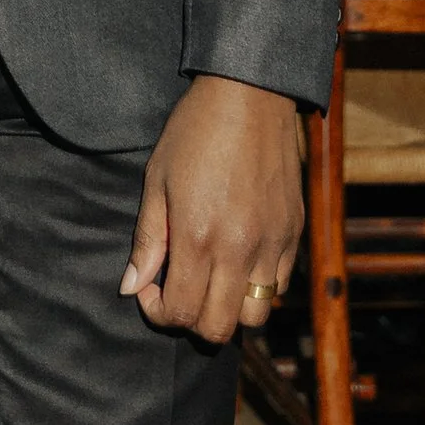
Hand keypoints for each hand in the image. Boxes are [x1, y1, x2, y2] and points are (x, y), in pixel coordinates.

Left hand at [122, 75, 301, 343]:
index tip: (150, 288)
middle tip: (178, 289)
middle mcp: (239, 250)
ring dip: (228, 310)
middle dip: (191, 320)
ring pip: (255, 316)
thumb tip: (130, 287)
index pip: (181, 313)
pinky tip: (238, 259)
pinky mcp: (294, 233)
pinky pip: (279, 285)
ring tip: (212, 279)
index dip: (158, 311)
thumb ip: (147, 240)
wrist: (250, 96)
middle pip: (218, 329)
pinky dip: (257, 287)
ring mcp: (272, 245)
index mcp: (198, 237)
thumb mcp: (157, 180)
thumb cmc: (194, 132)